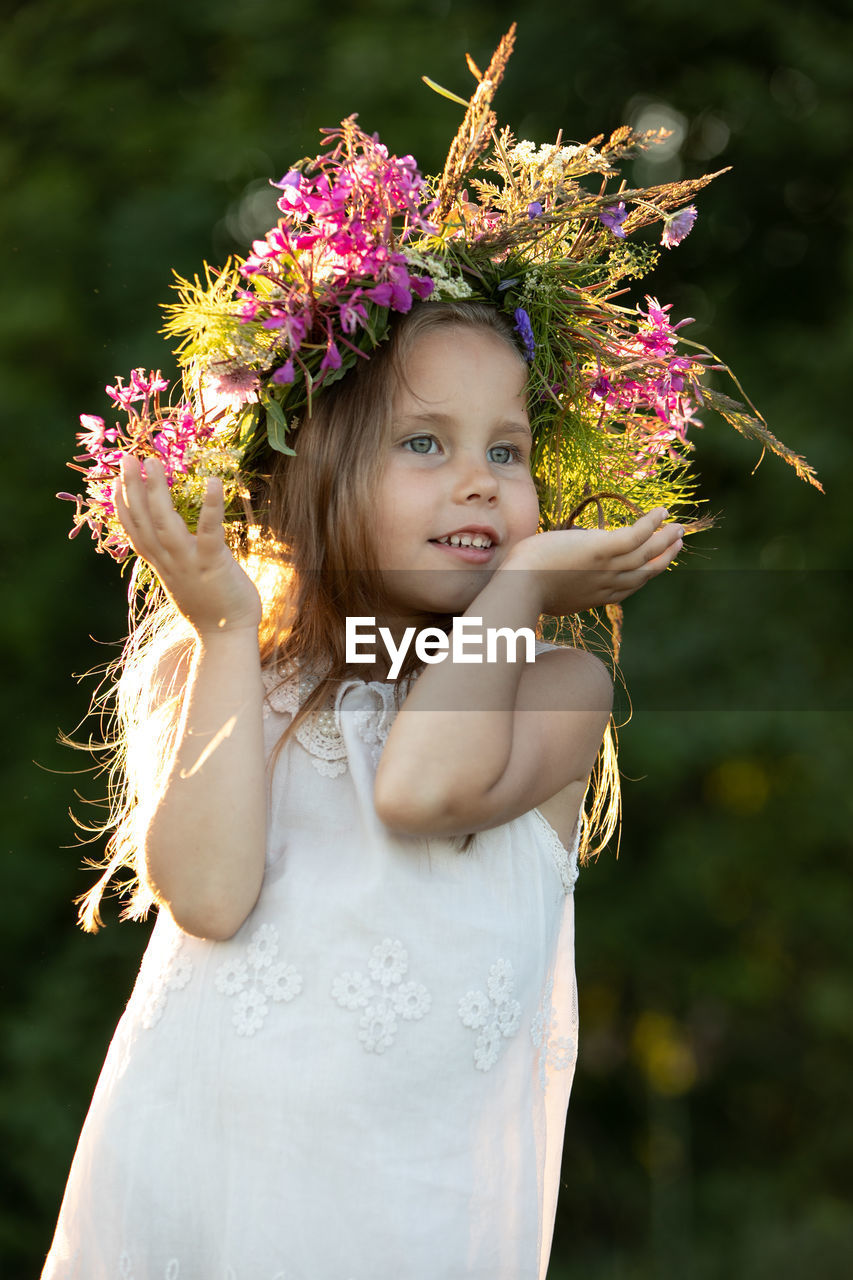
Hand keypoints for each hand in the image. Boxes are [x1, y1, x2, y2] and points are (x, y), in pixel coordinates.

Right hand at [114, 454, 261, 636]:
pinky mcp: (213, 565)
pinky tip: (213, 482)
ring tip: (154, 462)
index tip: (115, 480)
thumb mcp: (184, 580)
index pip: (134, 531)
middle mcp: (168, 562)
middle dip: (132, 488)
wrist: (226, 638)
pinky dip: (210, 507)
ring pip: (165, 523)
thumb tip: (170, 544)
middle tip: (128, 457)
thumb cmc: (211, 607)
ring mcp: (189, 563)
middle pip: (143, 521)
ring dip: (157, 491)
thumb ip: (174, 560)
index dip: (122, 505)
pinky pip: (209, 532)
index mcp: (161, 565)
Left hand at [502, 507, 682, 615]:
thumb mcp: (548, 590)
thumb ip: (559, 585)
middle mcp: (607, 585)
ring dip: (665, 539)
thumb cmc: (522, 586)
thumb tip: (552, 577)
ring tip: (677, 527)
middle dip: (663, 557)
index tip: (654, 564)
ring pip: (646, 553)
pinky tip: (661, 512)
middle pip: (645, 571)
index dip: (644, 574)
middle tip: (677, 543)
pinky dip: (652, 524)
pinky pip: (636, 535)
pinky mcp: (602, 549)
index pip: (627, 586)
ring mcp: (607, 567)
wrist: (520, 585)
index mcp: (595, 596)